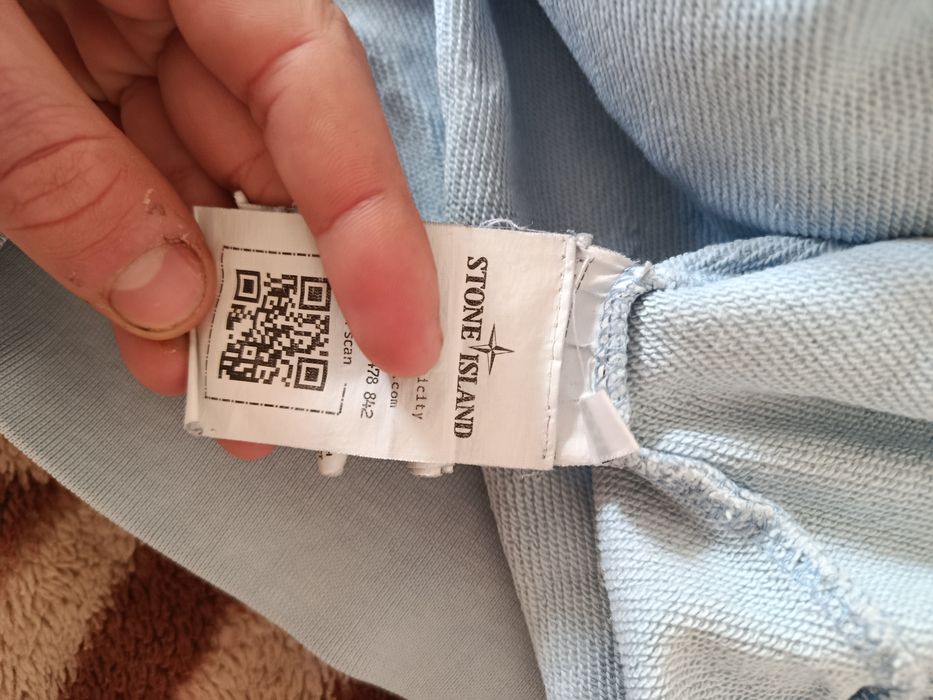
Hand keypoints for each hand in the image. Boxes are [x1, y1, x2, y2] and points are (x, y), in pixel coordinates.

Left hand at [0, 1, 441, 458]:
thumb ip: (62, 168)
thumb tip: (172, 299)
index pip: (313, 82)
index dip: (371, 216)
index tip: (403, 336)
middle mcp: (178, 5)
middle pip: (278, 149)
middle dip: (306, 283)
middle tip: (331, 397)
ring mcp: (126, 50)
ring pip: (207, 188)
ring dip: (225, 302)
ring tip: (245, 406)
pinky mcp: (79, 95)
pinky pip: (135, 192)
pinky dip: (147, 276)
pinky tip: (162, 355)